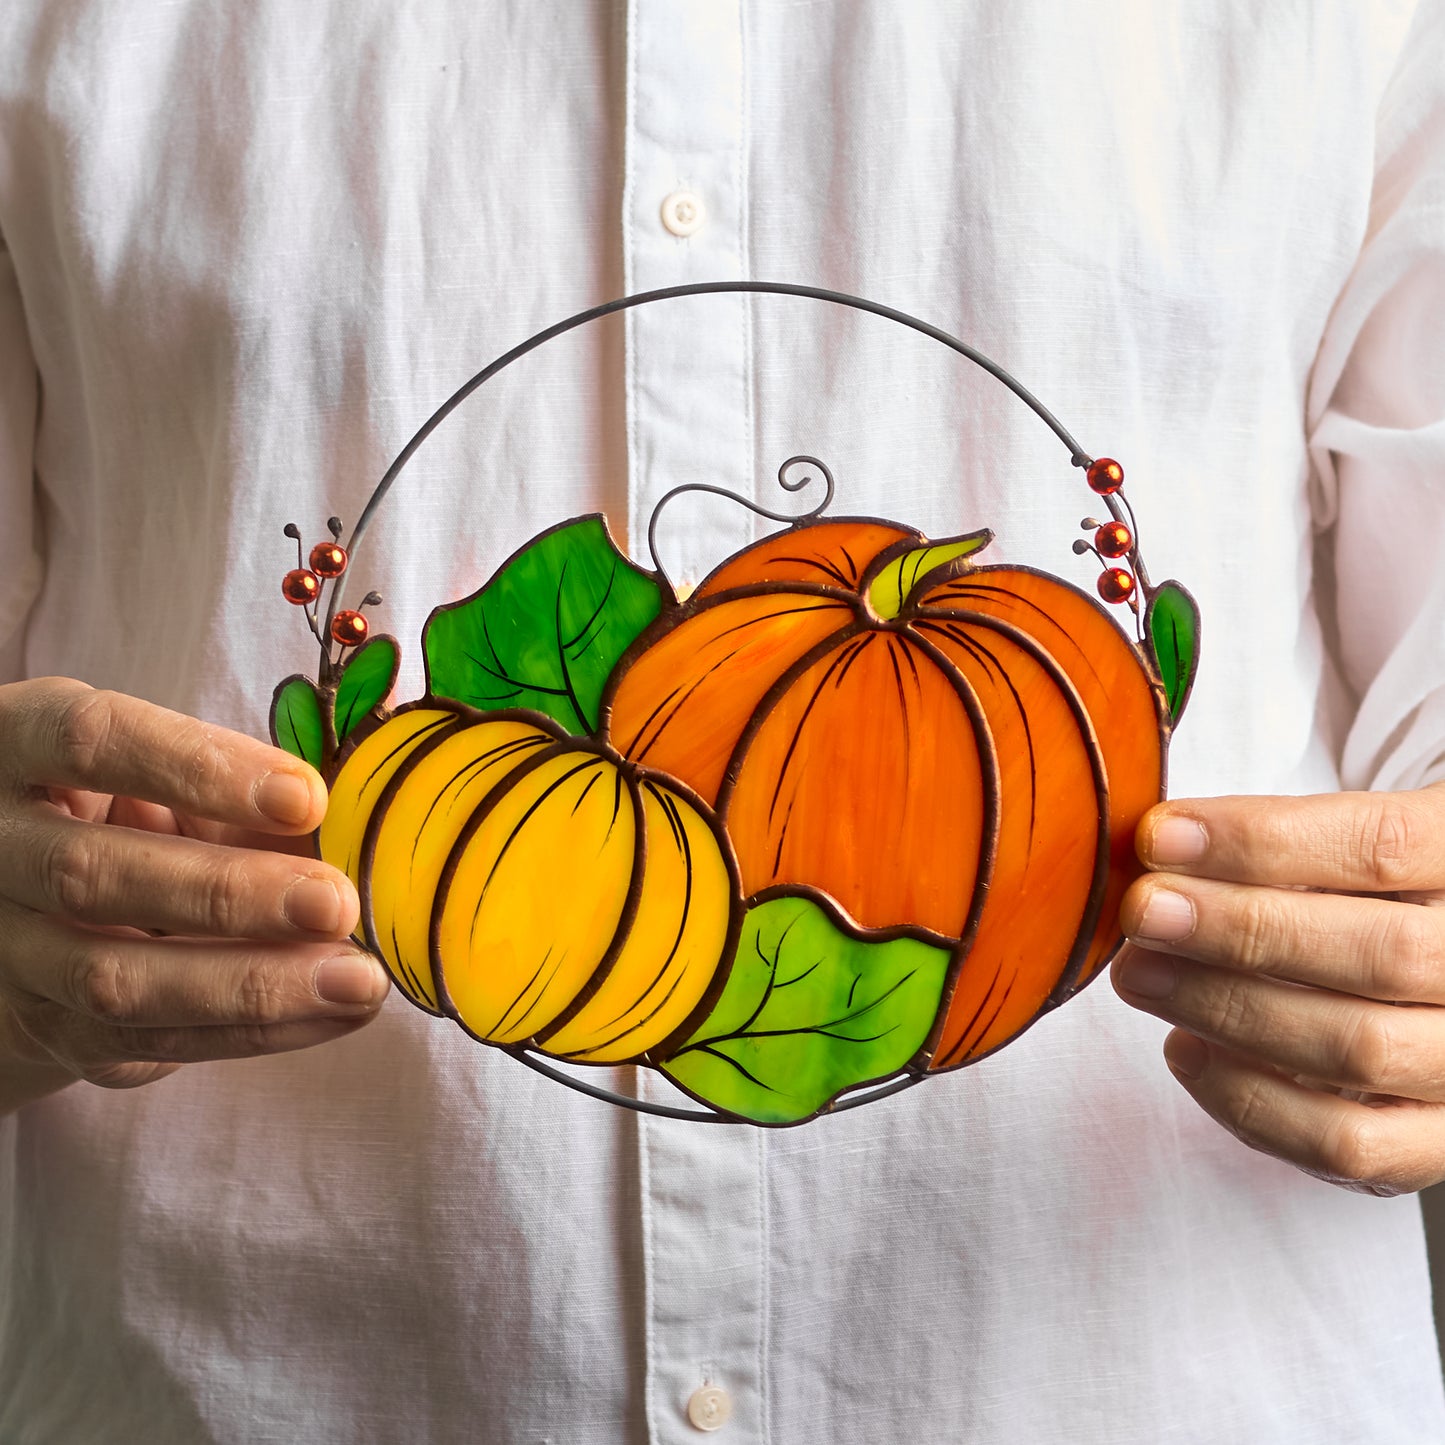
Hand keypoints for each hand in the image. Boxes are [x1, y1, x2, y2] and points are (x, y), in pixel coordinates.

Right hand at [0, 678, 386, 1107]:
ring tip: (356, 981)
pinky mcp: (44, 1027)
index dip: (201, 768)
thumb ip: (242, 793)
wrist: (29, 906)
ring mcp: (3, 947)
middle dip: (229, 894)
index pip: (92, 741)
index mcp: (18, 744)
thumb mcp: (168, 775)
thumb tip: (354, 826)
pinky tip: (332, 1013)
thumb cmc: (130, 809)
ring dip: (251, 984)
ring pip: (111, 978)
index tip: (307, 798)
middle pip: (91, 874)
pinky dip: (252, 1033)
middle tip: (336, 903)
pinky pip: (146, 1042)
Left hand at [1111, 783, 1444, 1194]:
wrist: (1422, 963)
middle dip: (1240, 931)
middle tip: (1143, 912)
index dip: (1262, 841)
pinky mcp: (1441, 1141)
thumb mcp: (1343, 840)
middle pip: (1381, 955)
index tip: (1159, 838)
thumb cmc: (1362, 889)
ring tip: (1141, 973)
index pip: (1383, 846)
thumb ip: (1276, 846)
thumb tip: (1158, 851)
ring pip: (1361, 1051)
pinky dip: (1250, 1103)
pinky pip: (1349, 1145)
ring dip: (1227, 1010)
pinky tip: (1183, 1048)